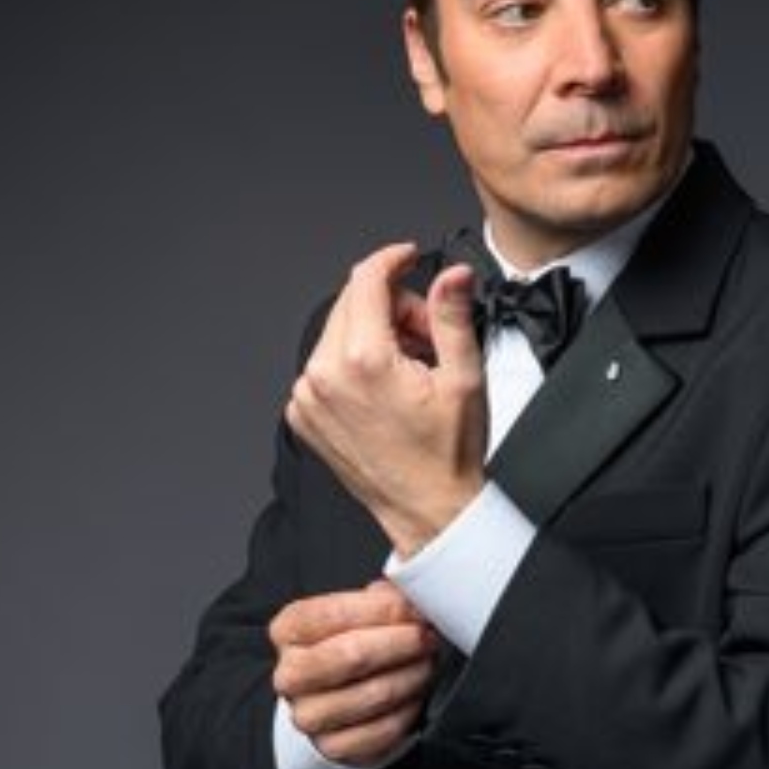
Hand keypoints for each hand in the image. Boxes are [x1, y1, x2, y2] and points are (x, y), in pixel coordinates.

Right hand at [270, 580, 436, 766]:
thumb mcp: (361, 608)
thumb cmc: (354, 641)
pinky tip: (415, 693)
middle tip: (427, 636)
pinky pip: (382, 730)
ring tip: (426, 662)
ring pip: (373, 694)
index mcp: (289, 630)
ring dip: (411, 675)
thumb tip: (412, 590)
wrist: (342, 691)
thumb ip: (382, 596)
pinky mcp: (333, 747)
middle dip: (401, 643)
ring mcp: (308, 715)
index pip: (333, 614)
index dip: (384, 610)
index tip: (416, 609)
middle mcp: (291, 675)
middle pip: (351, 656)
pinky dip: (408, 709)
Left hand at [286, 243, 485, 554]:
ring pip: (338, 332)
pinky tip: (386, 388)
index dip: (391, 260)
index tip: (407, 257)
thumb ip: (453, 315)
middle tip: (428, 339)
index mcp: (363, 363)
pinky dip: (354, 363)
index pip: (366, 280)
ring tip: (411, 370)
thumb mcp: (464, 377)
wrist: (428, 510)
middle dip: (393, 307)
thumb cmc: (447, 457)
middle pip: (352, 303)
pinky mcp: (304, 416)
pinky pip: (326, 365)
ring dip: (375, 335)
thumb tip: (454, 276)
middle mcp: (325, 378)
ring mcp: (308, 399)